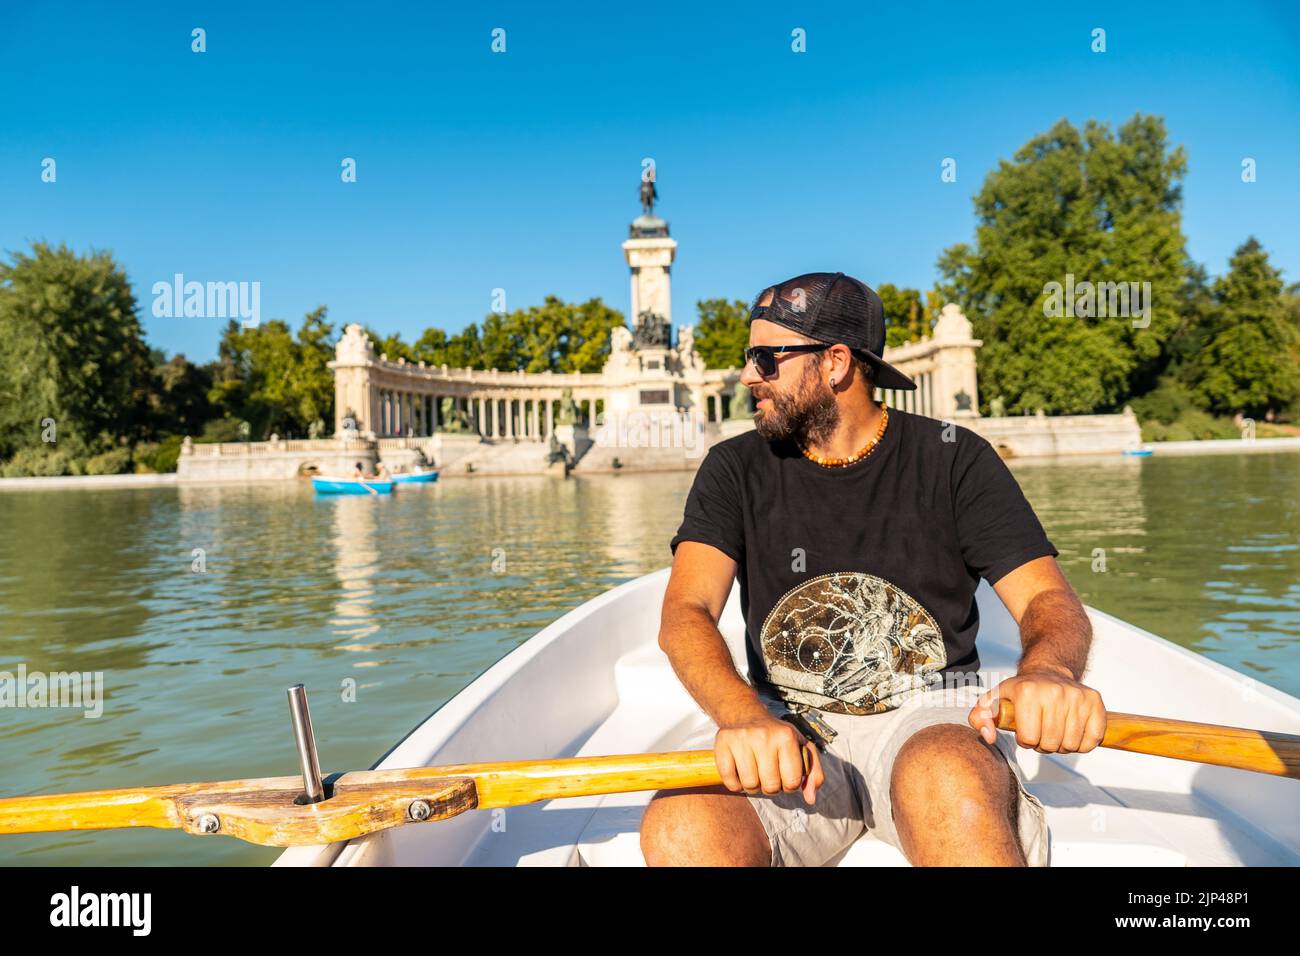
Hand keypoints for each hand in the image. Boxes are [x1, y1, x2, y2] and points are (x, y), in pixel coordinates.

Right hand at [715, 716, 823, 804]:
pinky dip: (735, 784)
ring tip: (755, 773)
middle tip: (768, 774)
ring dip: (753, 786)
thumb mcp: (801, 748)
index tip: (784, 775)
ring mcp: (741, 739)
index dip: (789, 785)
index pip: (792, 782)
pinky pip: (730, 781)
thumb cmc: (777, 737)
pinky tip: (740, 773)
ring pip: (750, 785)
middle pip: (770, 786)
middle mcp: (764, 736)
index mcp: (786, 736)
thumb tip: (811, 799)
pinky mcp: (723, 743)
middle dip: (771, 786)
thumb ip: (813, 773)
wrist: (747, 715)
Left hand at [969, 668, 1106, 754]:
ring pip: (1072, 744)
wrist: (1048, 670)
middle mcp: (1053, 692)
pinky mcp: (1094, 700)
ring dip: (1063, 745)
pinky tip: (1073, 731)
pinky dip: (1083, 743)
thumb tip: (989, 737)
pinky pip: (1093, 739)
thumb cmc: (1019, 692)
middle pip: (1051, 744)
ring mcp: (1077, 696)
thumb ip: (980, 717)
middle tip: (1041, 732)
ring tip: (1055, 731)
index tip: (1025, 730)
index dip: (1026, 740)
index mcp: (1027, 691)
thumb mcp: (994, 700)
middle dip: (1044, 744)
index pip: (1029, 739)